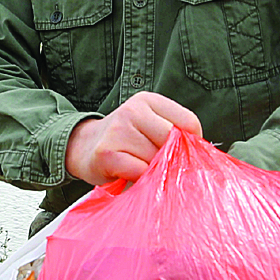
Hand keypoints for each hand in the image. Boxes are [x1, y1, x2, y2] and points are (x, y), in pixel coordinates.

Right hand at [65, 91, 201, 185]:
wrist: (82, 148)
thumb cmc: (124, 141)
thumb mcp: (148, 126)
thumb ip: (172, 134)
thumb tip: (197, 156)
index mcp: (148, 100)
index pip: (188, 121)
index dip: (190, 144)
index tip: (180, 154)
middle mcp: (133, 110)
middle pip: (173, 140)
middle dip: (171, 159)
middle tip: (159, 166)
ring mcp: (118, 130)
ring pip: (157, 158)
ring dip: (154, 171)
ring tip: (140, 168)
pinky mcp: (106, 153)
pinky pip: (139, 171)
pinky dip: (140, 179)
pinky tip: (130, 174)